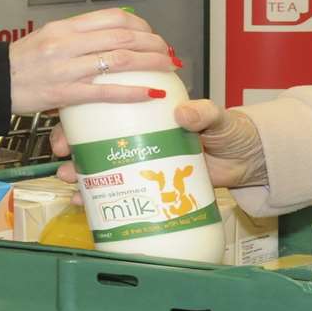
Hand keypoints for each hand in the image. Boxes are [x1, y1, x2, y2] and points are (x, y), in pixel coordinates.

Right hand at [7, 7, 172, 113]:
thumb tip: (110, 37)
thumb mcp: (48, 37)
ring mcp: (67, 68)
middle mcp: (69, 43)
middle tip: (168, 53)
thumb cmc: (22, 63)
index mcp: (66, 27)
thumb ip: (77, 36)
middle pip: (123, 36)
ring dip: (150, 64)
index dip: (140, 25)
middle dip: (153, 44)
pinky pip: (105, 92)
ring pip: (119, 60)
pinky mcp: (64, 94)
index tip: (152, 34)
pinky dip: (132, 92)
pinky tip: (150, 94)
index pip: (113, 17)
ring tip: (167, 69)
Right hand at [53, 98, 266, 189]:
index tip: (68, 122)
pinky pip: (122, 190)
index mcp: (151, 113)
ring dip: (81, 173)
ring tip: (69, 181)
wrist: (249, 163)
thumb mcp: (216, 117)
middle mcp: (142, 136)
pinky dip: (103, 197)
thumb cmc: (231, 131)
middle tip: (62, 156)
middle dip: (73, 147)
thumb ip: (203, 113)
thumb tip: (184, 113)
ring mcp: (145, 162)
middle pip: (98, 138)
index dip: (85, 113)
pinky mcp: (153, 187)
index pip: (111, 107)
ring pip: (104, 165)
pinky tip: (86, 203)